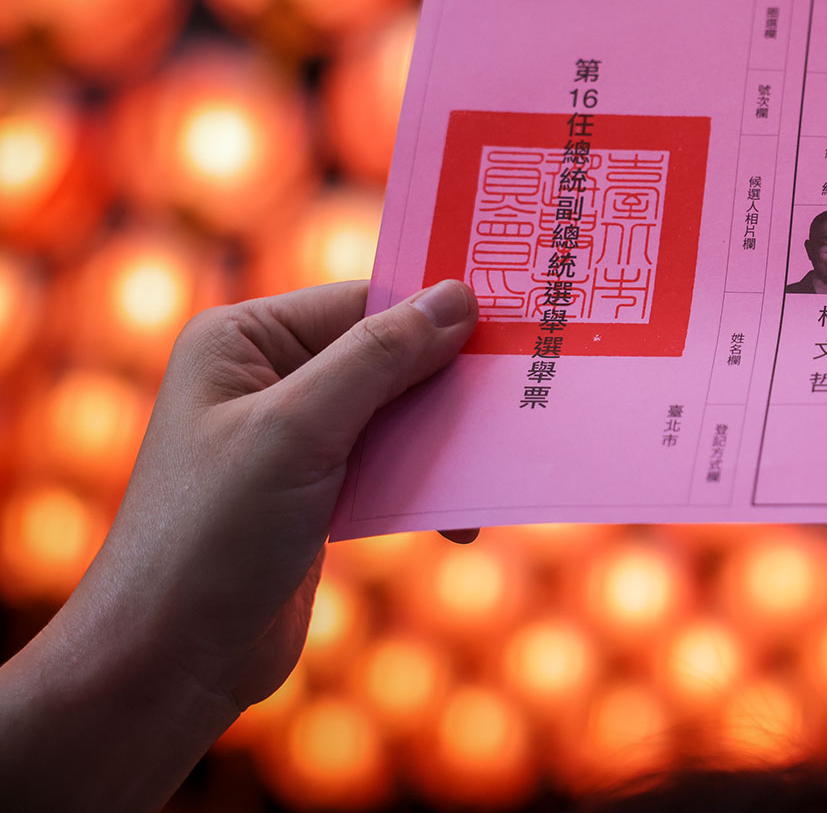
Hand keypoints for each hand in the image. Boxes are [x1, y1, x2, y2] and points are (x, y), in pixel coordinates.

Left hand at [0, 278, 476, 810]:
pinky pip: (393, 468)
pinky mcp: (317, 495)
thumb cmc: (209, 536)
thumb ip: (379, 358)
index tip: (517, 322)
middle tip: (526, 395)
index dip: (437, 313)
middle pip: (389, 357)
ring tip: (497, 467)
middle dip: (450, 385)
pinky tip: (461, 520)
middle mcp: (265, 378)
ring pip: (399, 416)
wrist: (166, 664)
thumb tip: (458, 296)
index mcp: (243, 340)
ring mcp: (293, 439)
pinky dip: (430, 485)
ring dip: (446, 443)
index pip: (364, 302)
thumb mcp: (298, 431)